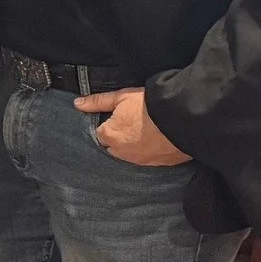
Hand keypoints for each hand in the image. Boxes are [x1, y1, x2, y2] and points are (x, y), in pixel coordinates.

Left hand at [75, 88, 190, 166]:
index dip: (109, 123)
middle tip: (133, 124)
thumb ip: (98, 102)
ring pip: (129, 154)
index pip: (100, 132)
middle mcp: (121, 152)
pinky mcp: (158, 164)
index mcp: (109, 136)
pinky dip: (149, 152)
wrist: (182, 118)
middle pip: (113, 146)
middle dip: (118, 137)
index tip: (120, 116)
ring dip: (133, 146)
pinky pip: (148, 159)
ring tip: (145, 131)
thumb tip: (78, 103)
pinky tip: (156, 141)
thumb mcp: (121, 97)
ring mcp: (140, 161)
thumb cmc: (149, 105)